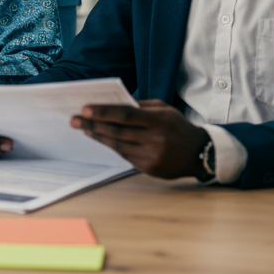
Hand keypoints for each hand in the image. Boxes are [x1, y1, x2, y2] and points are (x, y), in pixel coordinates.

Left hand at [71, 99, 209, 178]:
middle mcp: (155, 140)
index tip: (84, 109)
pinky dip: (111, 146)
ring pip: (118, 145)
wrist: (200, 153)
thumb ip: (140, 106)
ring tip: (83, 128)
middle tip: (73, 119)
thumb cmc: (177, 125)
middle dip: (92, 124)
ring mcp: (152, 157)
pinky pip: (125, 156)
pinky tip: (100, 139)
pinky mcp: (150, 169)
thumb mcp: (163, 109)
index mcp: (158, 121)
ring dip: (98, 136)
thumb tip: (111, 104)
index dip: (103, 112)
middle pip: (117, 131)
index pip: (125, 115)